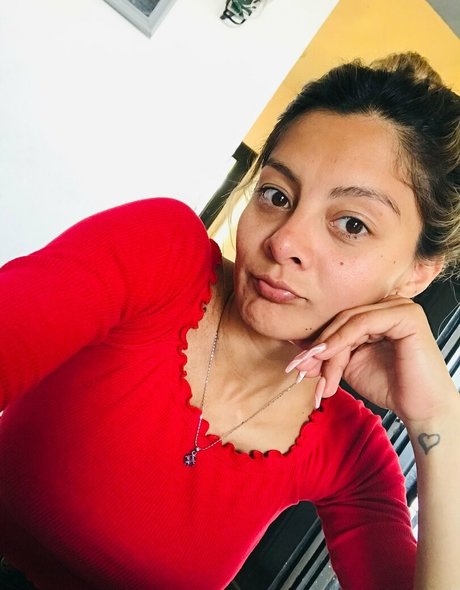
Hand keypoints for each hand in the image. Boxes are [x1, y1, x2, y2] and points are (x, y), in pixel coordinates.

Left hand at [285, 296, 456, 422]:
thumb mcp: (349, 365)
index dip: (317, 340)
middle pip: (342, 320)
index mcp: (378, 313)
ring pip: (349, 322)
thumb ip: (329, 353)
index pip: (340, 320)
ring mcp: (400, 307)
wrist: (419, 409)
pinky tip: (327, 356)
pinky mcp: (407, 315)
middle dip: (319, 347)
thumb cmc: (389, 386)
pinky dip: (341, 340)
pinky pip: (363, 322)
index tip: (296, 362)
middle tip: (301, 368)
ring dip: (328, 349)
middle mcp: (389, 305)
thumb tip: (300, 351)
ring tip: (315, 372)